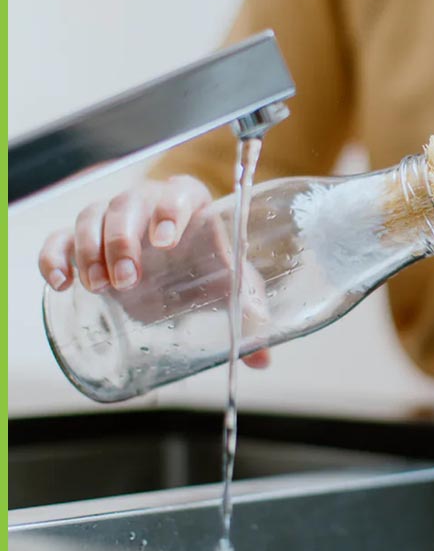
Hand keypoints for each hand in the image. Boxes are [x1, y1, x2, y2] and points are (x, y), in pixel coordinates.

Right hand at [38, 175, 269, 367]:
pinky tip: (60, 281)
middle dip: (123, 240)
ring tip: (101, 286)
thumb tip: (262, 359)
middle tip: (129, 279)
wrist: (175, 269)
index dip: (170, 210)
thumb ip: (247, 312)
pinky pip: (58, 238)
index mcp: (188, 201)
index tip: (166, 240)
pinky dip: (53, 257)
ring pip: (90, 217)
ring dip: (90, 250)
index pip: (178, 192)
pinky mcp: (81, 239)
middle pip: (127, 204)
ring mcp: (110, 217)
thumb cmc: (205, 265)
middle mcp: (147, 201)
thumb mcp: (228, 284)